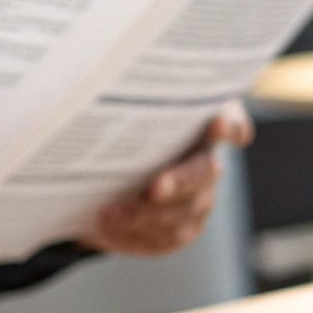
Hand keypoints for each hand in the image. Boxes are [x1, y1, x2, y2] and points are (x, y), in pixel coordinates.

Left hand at [82, 101, 254, 256]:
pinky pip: (167, 238)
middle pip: (205, 172)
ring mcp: (201, 198)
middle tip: (154, 188)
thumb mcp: (123, 116)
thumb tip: (81, 74)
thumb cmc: (123, 135)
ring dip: (146, 216)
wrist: (114, 178)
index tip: (218, 124)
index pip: (231, 121)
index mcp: (200, 125)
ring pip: (184, 212)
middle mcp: (208, 161)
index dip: (230, 125)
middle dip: (180, 181)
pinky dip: (137, 236)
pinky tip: (108, 231)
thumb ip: (124, 104)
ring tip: (108, 215)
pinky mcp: (186, 227)